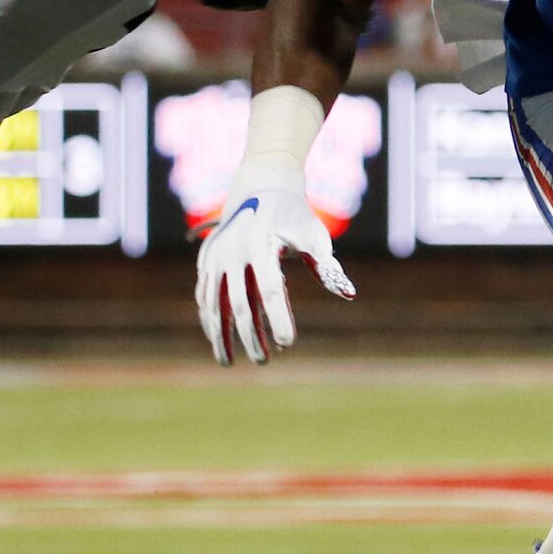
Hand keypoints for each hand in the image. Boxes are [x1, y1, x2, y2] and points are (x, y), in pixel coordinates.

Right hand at [195, 161, 354, 364]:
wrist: (260, 189)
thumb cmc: (294, 217)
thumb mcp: (313, 233)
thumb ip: (328, 265)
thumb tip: (348, 294)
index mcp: (261, 244)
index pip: (270, 289)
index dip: (278, 318)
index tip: (288, 344)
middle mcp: (233, 250)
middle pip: (239, 303)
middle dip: (250, 336)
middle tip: (263, 362)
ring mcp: (215, 256)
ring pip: (213, 303)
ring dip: (221, 336)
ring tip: (228, 364)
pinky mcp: (205, 261)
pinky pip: (204, 296)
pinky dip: (209, 320)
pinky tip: (218, 342)